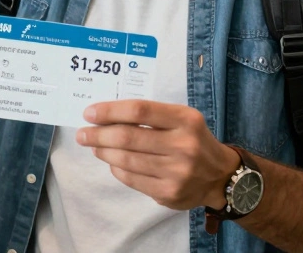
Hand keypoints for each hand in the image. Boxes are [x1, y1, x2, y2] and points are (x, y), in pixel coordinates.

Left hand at [77, 100, 240, 209]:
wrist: (220, 176)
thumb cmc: (192, 140)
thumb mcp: (180, 119)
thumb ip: (149, 115)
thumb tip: (105, 116)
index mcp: (185, 120)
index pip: (139, 110)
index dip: (110, 111)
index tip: (89, 113)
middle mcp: (184, 146)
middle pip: (128, 137)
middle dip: (98, 134)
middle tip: (82, 134)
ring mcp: (177, 172)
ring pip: (126, 160)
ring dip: (103, 152)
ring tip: (93, 146)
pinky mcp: (169, 193)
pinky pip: (132, 179)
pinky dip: (116, 168)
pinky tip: (111, 161)